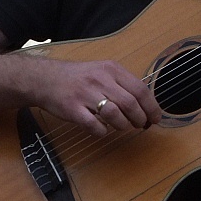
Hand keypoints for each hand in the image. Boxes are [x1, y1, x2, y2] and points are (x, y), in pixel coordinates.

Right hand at [37, 59, 161, 137]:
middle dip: (140, 118)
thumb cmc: (78, 78)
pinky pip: (94, 126)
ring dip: (123, 125)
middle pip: (130, 103)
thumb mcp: (103, 71)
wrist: (45, 79)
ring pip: (115, 115)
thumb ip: (123, 84)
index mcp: (111, 69)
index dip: (151, 107)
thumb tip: (145, 104)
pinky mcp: (73, 109)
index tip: (155, 117)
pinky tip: (102, 129)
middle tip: (141, 125)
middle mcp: (100, 80)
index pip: (140, 89)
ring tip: (122, 126)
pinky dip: (103, 131)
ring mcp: (86, 94)